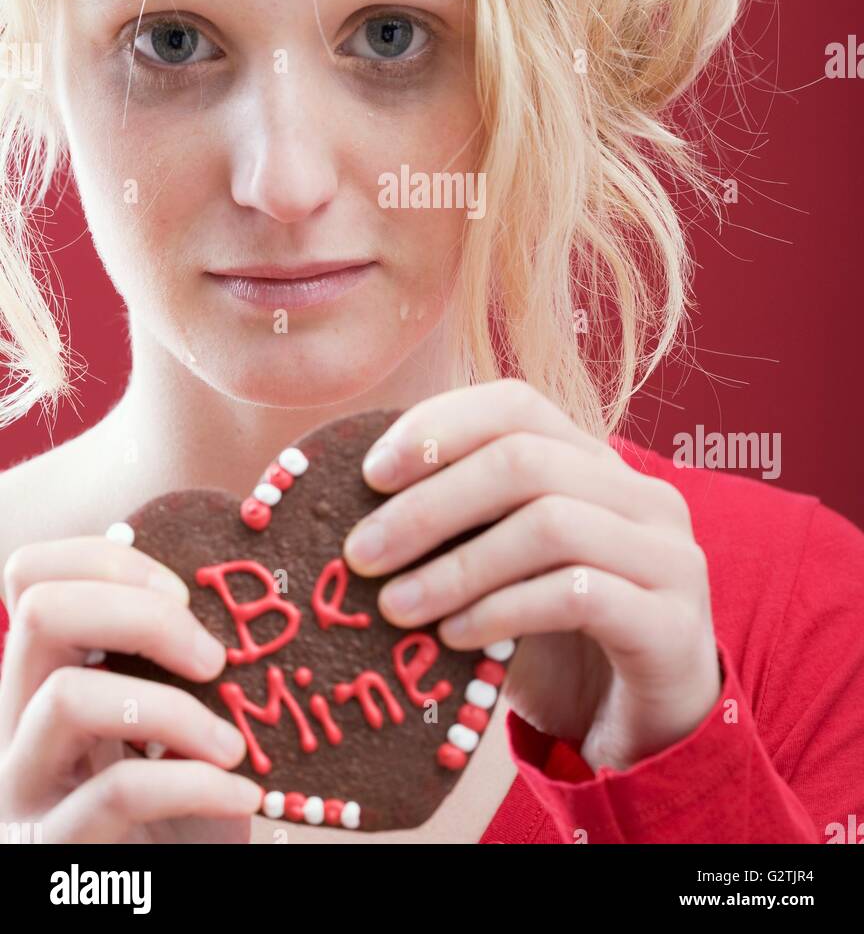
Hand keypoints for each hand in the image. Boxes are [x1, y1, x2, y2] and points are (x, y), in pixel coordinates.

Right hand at [0, 538, 261, 842]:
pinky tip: (242, 796)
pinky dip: (196, 784)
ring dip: (173, 710)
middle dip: (143, 612)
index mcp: (46, 681)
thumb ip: (175, 665)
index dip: (108, 559)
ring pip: (67, 698)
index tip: (184, 594)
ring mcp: (22, 794)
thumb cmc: (182, 819)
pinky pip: (117, 792)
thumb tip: (228, 587)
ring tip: (232, 744)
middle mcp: (15, 729)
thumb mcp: (176, 728)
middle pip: (42, 611)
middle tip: (213, 655)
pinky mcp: (49, 855)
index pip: (31, 573)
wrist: (166, 898)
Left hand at [343, 379, 722, 772]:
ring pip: (550, 524)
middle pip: (524, 461)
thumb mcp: (503, 569)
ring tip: (395, 607)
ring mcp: (667, 556)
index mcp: (596, 462)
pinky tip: (455, 638)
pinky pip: (579, 596)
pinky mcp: (671, 624)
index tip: (370, 474)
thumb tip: (358, 505)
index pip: (516, 404)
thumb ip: (459, 526)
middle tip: (361, 553)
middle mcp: (641, 494)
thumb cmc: (560, 639)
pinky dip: (503, 611)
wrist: (646, 726)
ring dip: (457, 566)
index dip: (440, 427)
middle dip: (430, 505)